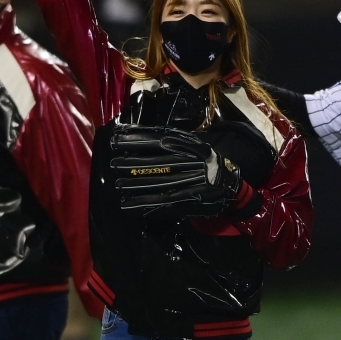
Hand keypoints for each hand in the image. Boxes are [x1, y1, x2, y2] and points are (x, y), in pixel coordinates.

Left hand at [110, 125, 240, 218]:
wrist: (228, 181)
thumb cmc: (206, 160)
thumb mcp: (193, 143)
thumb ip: (173, 139)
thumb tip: (146, 135)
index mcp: (185, 146)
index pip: (155, 141)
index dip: (135, 140)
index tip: (117, 140)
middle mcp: (184, 163)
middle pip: (152, 162)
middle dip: (131, 164)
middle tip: (113, 164)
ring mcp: (184, 182)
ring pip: (155, 182)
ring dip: (134, 184)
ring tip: (118, 184)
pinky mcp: (184, 200)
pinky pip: (161, 201)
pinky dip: (144, 202)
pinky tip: (129, 204)